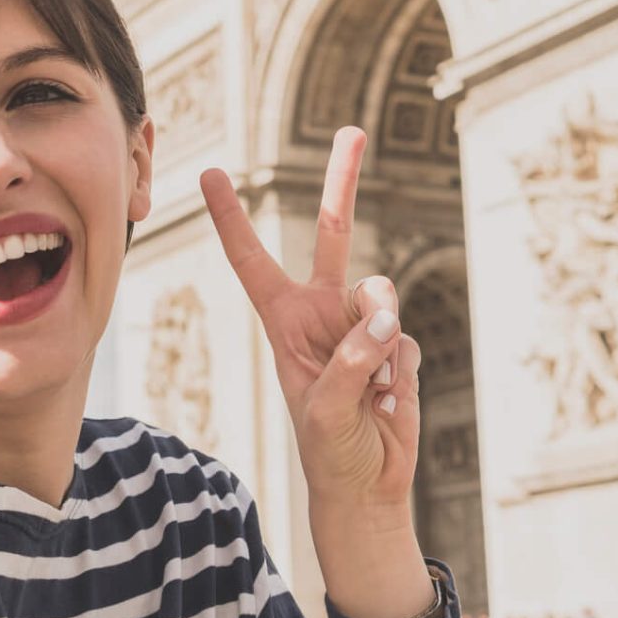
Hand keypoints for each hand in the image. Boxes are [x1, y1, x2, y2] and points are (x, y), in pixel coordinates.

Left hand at [198, 125, 421, 516]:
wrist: (368, 486)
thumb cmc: (329, 451)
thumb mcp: (323, 409)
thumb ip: (352, 360)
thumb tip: (387, 320)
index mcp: (285, 321)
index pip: (252, 260)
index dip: (231, 218)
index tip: (209, 173)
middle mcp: (324, 312)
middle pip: (335, 233)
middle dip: (343, 180)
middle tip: (353, 131)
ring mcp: (364, 326)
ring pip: (382, 298)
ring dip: (381, 339)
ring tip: (373, 387)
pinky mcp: (399, 346)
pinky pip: (407, 341)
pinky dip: (401, 374)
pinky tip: (389, 402)